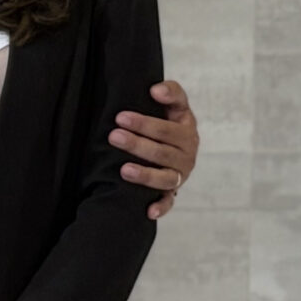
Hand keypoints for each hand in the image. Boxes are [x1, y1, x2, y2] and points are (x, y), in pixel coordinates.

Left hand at [112, 77, 198, 219]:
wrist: (174, 143)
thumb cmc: (169, 120)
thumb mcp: (176, 105)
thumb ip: (171, 92)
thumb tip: (156, 89)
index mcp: (187, 131)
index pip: (168, 128)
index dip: (145, 123)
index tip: (121, 117)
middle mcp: (187, 155)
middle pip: (162, 152)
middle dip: (137, 144)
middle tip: (113, 136)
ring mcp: (180, 175)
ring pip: (165, 177)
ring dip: (145, 174)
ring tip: (124, 170)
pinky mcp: (172, 191)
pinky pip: (168, 202)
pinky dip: (161, 207)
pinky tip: (148, 210)